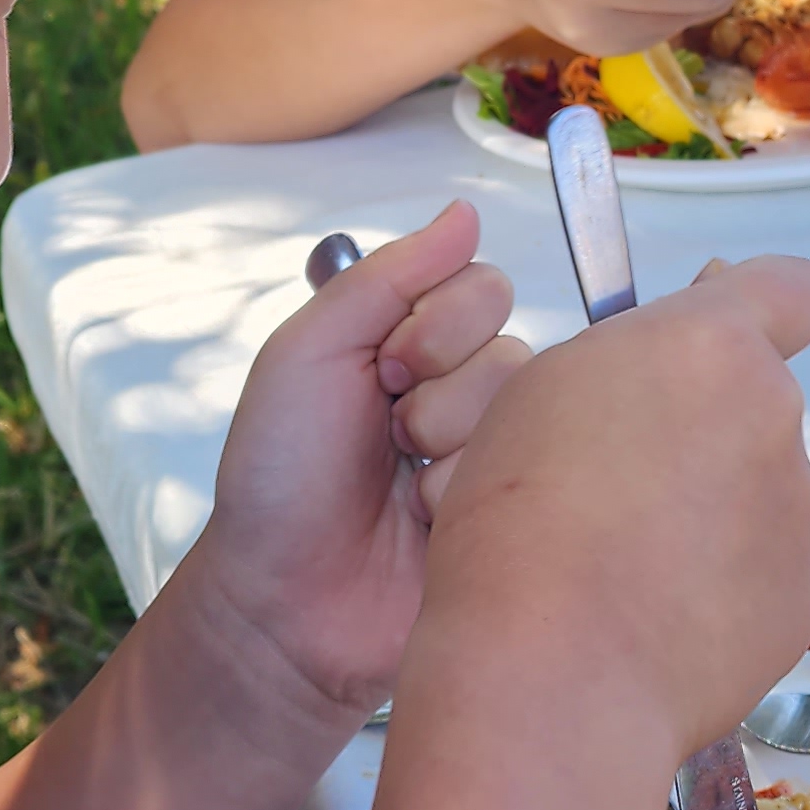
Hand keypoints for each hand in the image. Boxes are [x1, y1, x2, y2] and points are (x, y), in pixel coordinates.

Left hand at [185, 204, 529, 729]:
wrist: (280, 599)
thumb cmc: (281, 473)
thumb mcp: (309, 351)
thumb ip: (386, 274)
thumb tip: (465, 210)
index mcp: (414, 344)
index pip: (482, 286)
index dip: (434, 326)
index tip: (378, 368)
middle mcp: (464, 394)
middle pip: (511, 347)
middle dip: (436, 393)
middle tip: (384, 434)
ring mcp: (493, 458)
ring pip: (524, 414)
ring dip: (446, 452)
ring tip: (400, 492)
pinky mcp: (515, 519)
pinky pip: (528, 479)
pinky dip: (462, 501)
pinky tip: (425, 531)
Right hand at [412, 254, 809, 766]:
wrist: (551, 675)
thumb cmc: (519, 523)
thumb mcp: (541, 393)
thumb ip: (632, 365)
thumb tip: (682, 371)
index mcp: (708, 347)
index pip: (792, 288)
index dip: (760, 302)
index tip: (718, 328)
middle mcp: (775, 415)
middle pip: (750, 401)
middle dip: (698, 428)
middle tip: (612, 483)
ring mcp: (799, 510)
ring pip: (754, 487)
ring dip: (704, 509)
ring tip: (619, 564)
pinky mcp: (802, 593)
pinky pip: (762, 564)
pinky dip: (718, 580)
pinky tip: (651, 613)